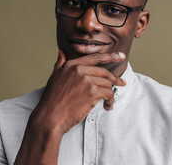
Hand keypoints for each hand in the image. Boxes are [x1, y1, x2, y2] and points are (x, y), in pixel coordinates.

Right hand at [15, 50, 125, 164]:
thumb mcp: (54, 77)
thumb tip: (61, 52)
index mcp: (71, 65)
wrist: (49, 118)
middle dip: (115, 79)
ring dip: (110, 94)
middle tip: (122, 83)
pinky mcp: (92, 92)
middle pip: (104, 72)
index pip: (95, 58)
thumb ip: (60, 64)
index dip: (110, 56)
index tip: (121, 56)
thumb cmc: (51, 100)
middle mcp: (79, 70)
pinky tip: (107, 106)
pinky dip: (110, 101)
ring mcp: (86, 80)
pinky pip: (108, 93)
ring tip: (108, 102)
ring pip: (107, 83)